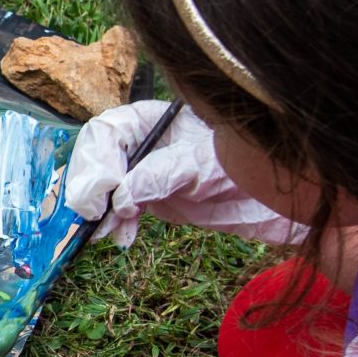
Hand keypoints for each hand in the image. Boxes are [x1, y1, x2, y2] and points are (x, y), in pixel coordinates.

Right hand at [64, 101, 302, 247]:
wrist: (269, 192)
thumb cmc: (245, 163)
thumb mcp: (205, 164)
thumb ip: (163, 174)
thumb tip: (121, 196)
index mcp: (149, 118)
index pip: (106, 131)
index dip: (97, 161)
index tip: (104, 193)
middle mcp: (138, 140)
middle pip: (93, 157)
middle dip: (88, 186)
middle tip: (93, 215)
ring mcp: (138, 170)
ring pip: (98, 186)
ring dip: (96, 210)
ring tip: (105, 232)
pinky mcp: (144, 196)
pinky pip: (114, 209)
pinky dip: (113, 225)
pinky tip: (121, 238)